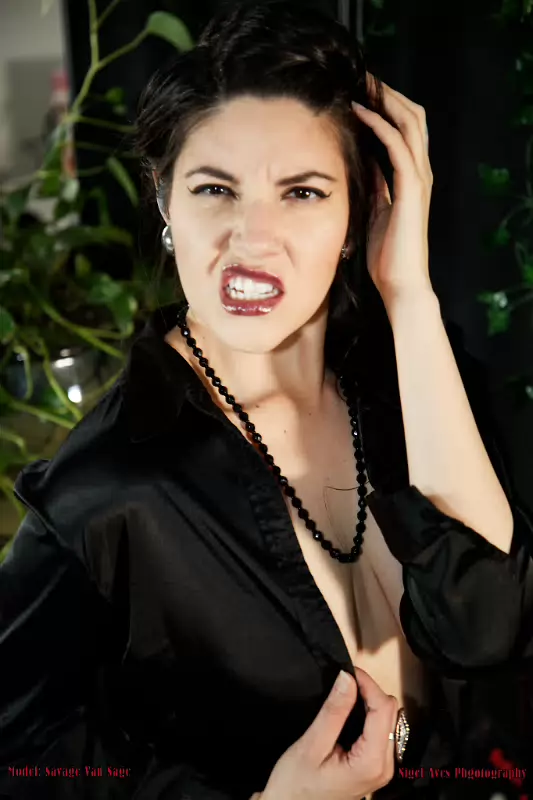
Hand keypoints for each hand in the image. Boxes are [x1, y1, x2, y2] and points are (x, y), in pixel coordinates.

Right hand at [257, 667, 397, 799]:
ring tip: (345, 695)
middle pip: (390, 713)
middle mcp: (385, 766)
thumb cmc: (296, 783)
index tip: (347, 671)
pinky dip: (369, 715)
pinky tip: (350, 712)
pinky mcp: (375, 767)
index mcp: (371, 762)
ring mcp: (382, 768)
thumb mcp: (311, 745)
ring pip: (389, 719)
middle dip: (370, 691)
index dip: (368, 684)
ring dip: (370, 702)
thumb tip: (348, 677)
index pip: (384, 709)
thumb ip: (333, 711)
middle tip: (343, 682)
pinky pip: (382, 731)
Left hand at [352, 73, 433, 306]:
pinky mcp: (412, 189)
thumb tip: (364, 162)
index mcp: (412, 178)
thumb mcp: (376, 210)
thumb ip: (375, 185)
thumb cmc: (386, 254)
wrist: (400, 282)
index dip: (388, 107)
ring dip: (386, 100)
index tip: (363, 92)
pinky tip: (360, 113)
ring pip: (410, 123)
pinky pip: (397, 147)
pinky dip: (379, 125)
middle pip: (412, 117)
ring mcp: (418, 179)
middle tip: (363, 78)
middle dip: (388, 94)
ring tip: (363, 84)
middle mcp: (419, 172)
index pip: (405, 129)